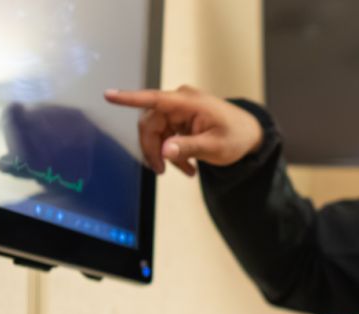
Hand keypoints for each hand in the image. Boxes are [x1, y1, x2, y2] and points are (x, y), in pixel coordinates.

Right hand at [104, 85, 264, 176]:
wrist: (250, 135)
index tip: (109, 96)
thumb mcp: (215, 147)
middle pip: (150, 124)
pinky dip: (173, 153)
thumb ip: (188, 148)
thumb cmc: (237, 136)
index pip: (154, 99)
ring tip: (186, 172)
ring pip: (156, 134)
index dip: (129, 98)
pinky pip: (165, 138)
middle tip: (161, 171)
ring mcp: (178, 111)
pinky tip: (188, 167)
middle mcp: (180, 102)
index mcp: (189, 102)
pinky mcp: (179, 120)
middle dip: (153, 149)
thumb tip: (165, 150)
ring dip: (165, 155)